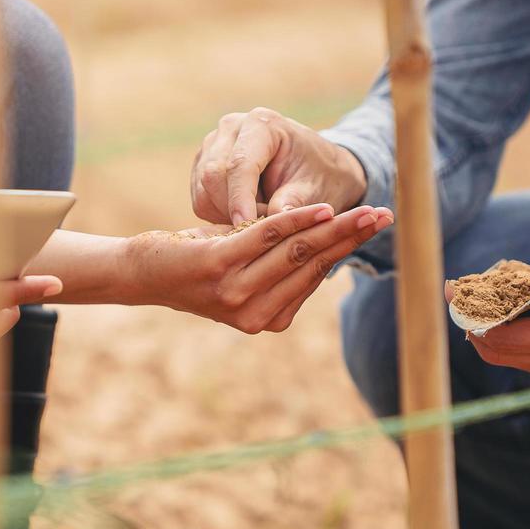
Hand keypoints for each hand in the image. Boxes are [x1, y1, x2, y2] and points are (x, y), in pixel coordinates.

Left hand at [127, 203, 393, 332]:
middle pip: (315, 264)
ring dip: (336, 228)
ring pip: (297, 251)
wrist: (142, 272)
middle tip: (388, 216)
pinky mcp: (217, 265)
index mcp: (266, 319)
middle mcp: (254, 313)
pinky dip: (297, 220)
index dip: (347, 249)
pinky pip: (265, 237)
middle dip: (354, 238)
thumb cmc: (196, 265)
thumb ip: (279, 266)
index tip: (376, 227)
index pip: (315, 276)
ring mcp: (235, 293)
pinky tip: (321, 210)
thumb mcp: (244, 268)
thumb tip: (321, 248)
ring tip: (366, 212)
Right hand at [191, 107, 368, 225]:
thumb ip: (295, 203)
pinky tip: (248, 215)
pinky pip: (201, 200)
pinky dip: (220, 216)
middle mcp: (230, 128)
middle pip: (213, 177)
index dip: (240, 199)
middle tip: (264, 229)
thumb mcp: (317, 190)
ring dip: (227, 215)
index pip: (240, 163)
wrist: (315, 170)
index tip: (247, 228)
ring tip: (260, 220)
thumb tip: (276, 219)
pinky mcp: (202, 166)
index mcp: (262, 124)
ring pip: (203, 191)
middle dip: (235, 210)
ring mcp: (212, 146)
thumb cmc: (320, 177)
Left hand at [454, 227, 529, 380]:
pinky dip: (506, 329)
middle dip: (476, 320)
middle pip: (499, 352)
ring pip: (506, 354)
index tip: (456, 288)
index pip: (504, 341)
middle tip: (462, 287)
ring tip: (484, 291)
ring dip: (489, 325)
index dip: (474, 316)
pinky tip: (506, 303)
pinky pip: (521, 352)